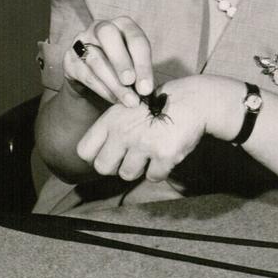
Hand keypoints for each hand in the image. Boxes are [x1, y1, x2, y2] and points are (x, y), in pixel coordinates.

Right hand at [64, 17, 153, 107]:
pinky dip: (101, 88)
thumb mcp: (135, 65)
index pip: (135, 38)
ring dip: (113, 83)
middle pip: (108, 36)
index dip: (143, 63)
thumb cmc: (122, 68)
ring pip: (96, 59)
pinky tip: (113, 99)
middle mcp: (101, 27)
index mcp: (123, 24)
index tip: (146, 88)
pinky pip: (85, 74)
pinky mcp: (69, 58)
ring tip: (127, 100)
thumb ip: (141, 72)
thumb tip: (146, 89)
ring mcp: (82, 41)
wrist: (95, 80)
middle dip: (122, 61)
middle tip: (131, 83)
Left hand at [76, 75, 244, 181]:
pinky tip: (167, 151)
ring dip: (140, 167)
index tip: (110, 153)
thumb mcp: (129, 106)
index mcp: (112, 119)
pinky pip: (153, 177)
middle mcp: (124, 132)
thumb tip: (97, 156)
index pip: (84, 151)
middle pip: (103, 168)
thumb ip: (111, 128)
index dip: (96, 155)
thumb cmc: (160, 104)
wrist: (193, 100)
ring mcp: (144, 145)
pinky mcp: (164, 155)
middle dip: (116, 166)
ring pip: (128, 175)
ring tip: (152, 149)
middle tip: (131, 156)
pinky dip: (160, 169)